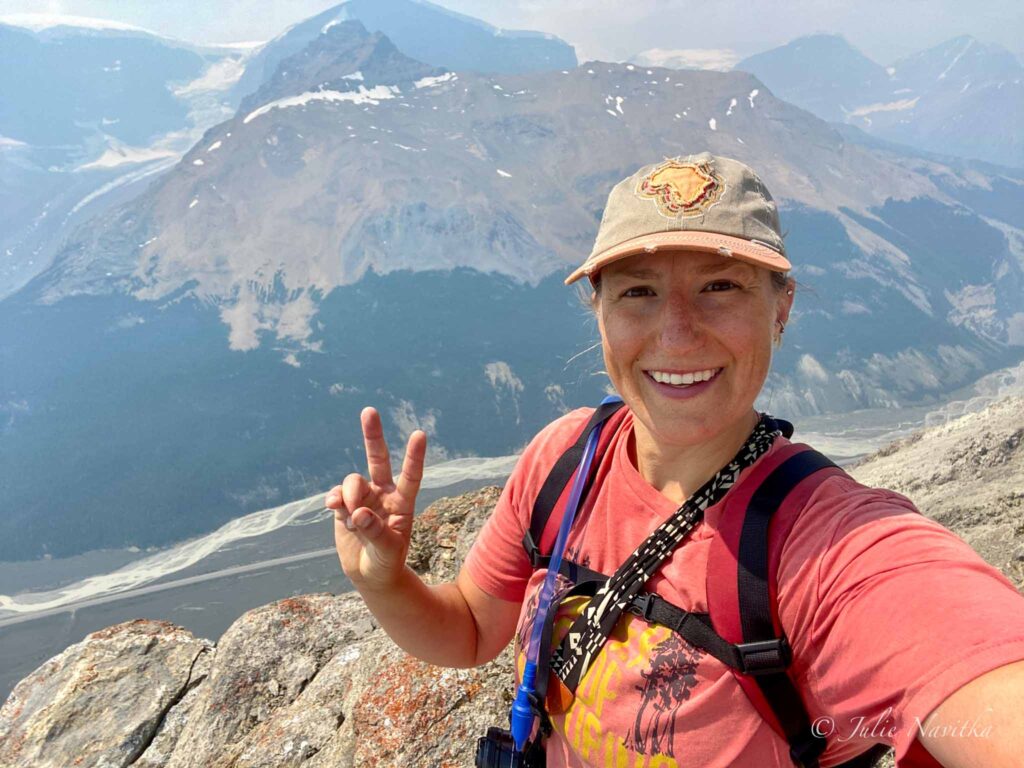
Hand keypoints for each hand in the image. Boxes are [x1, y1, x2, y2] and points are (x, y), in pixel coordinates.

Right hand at [325, 407, 426, 590]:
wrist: (370, 574)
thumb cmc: (387, 563)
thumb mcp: (387, 552)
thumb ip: (376, 533)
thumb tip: (359, 513)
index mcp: (403, 503)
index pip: (411, 476)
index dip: (414, 456)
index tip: (420, 434)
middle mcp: (383, 494)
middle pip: (378, 459)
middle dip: (373, 436)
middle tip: (369, 411)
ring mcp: (363, 498)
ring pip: (352, 481)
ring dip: (349, 494)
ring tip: (350, 516)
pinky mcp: (344, 506)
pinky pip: (336, 494)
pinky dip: (334, 499)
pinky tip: (333, 508)